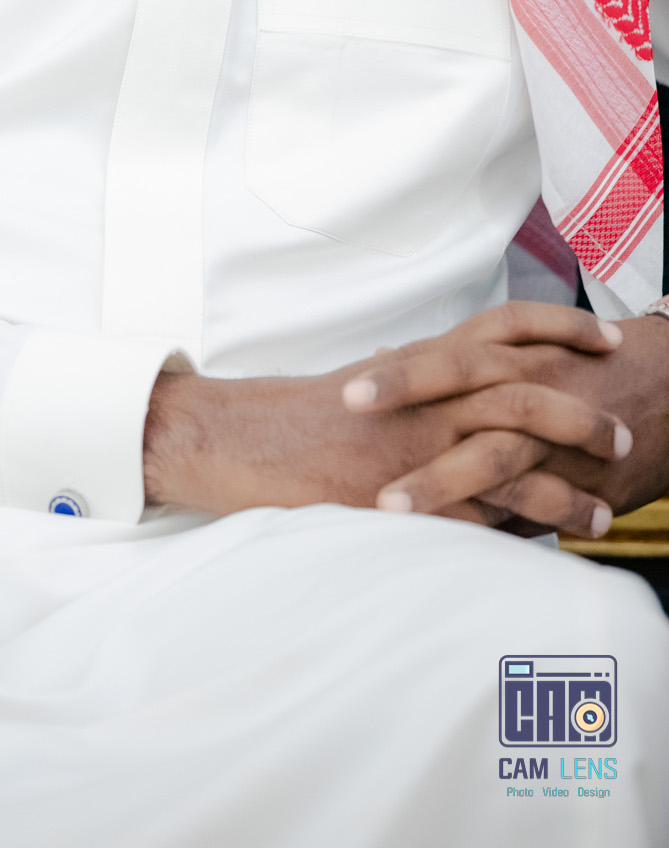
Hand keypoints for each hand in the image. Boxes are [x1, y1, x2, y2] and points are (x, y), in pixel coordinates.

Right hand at [144, 302, 630, 533]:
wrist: (253, 442)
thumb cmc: (310, 412)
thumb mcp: (376, 375)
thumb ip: (424, 373)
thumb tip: (459, 369)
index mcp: (426, 358)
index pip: (509, 325)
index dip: (564, 327)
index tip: (609, 339)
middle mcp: (429, 396)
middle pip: (527, 393)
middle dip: (584, 416)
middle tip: (623, 436)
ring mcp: (420, 448)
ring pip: (514, 462)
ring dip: (568, 491)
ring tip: (602, 516)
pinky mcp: (409, 500)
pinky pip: (479, 519)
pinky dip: (520, 535)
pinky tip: (548, 551)